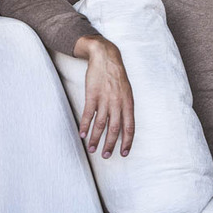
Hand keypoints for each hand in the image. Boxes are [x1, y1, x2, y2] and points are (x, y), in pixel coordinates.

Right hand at [73, 35, 134, 158]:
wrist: (106, 57)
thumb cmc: (117, 76)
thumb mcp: (127, 91)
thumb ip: (125, 107)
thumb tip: (124, 124)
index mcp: (128, 103)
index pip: (130, 127)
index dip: (127, 141)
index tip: (124, 153)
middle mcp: (118, 103)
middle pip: (115, 129)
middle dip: (110, 144)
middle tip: (106, 155)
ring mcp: (104, 99)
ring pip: (101, 124)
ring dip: (95, 138)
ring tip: (91, 149)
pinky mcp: (92, 95)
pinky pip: (88, 114)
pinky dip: (85, 125)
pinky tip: (82, 134)